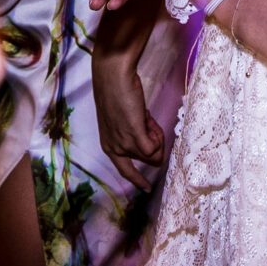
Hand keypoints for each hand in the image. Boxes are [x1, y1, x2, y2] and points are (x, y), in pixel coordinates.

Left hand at [92, 46, 170, 190]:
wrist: (113, 76)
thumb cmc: (118, 93)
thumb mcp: (122, 120)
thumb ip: (132, 133)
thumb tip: (150, 147)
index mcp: (109, 146)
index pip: (125, 171)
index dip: (137, 180)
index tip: (146, 189)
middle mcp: (115, 149)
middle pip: (148, 160)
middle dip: (154, 140)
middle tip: (146, 120)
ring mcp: (125, 144)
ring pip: (154, 154)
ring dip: (156, 134)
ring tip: (143, 115)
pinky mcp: (135, 137)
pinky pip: (156, 147)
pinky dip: (157, 134)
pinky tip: (147, 118)